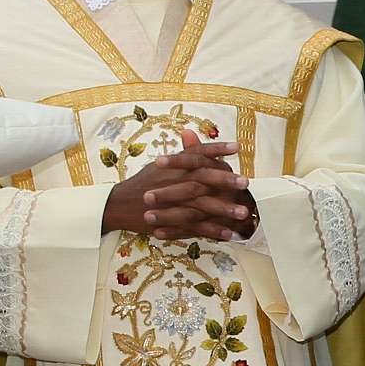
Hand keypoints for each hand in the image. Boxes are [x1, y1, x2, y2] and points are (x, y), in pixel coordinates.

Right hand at [102, 129, 250, 239]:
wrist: (118, 204)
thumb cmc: (144, 181)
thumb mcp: (161, 164)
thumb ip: (182, 152)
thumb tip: (191, 131)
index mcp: (174, 166)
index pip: (197, 154)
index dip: (216, 149)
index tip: (237, 147)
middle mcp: (174, 181)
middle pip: (201, 179)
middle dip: (224, 181)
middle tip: (245, 183)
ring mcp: (172, 202)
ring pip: (201, 205)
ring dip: (223, 209)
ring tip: (243, 213)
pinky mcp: (170, 221)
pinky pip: (194, 227)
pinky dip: (212, 231)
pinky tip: (230, 233)